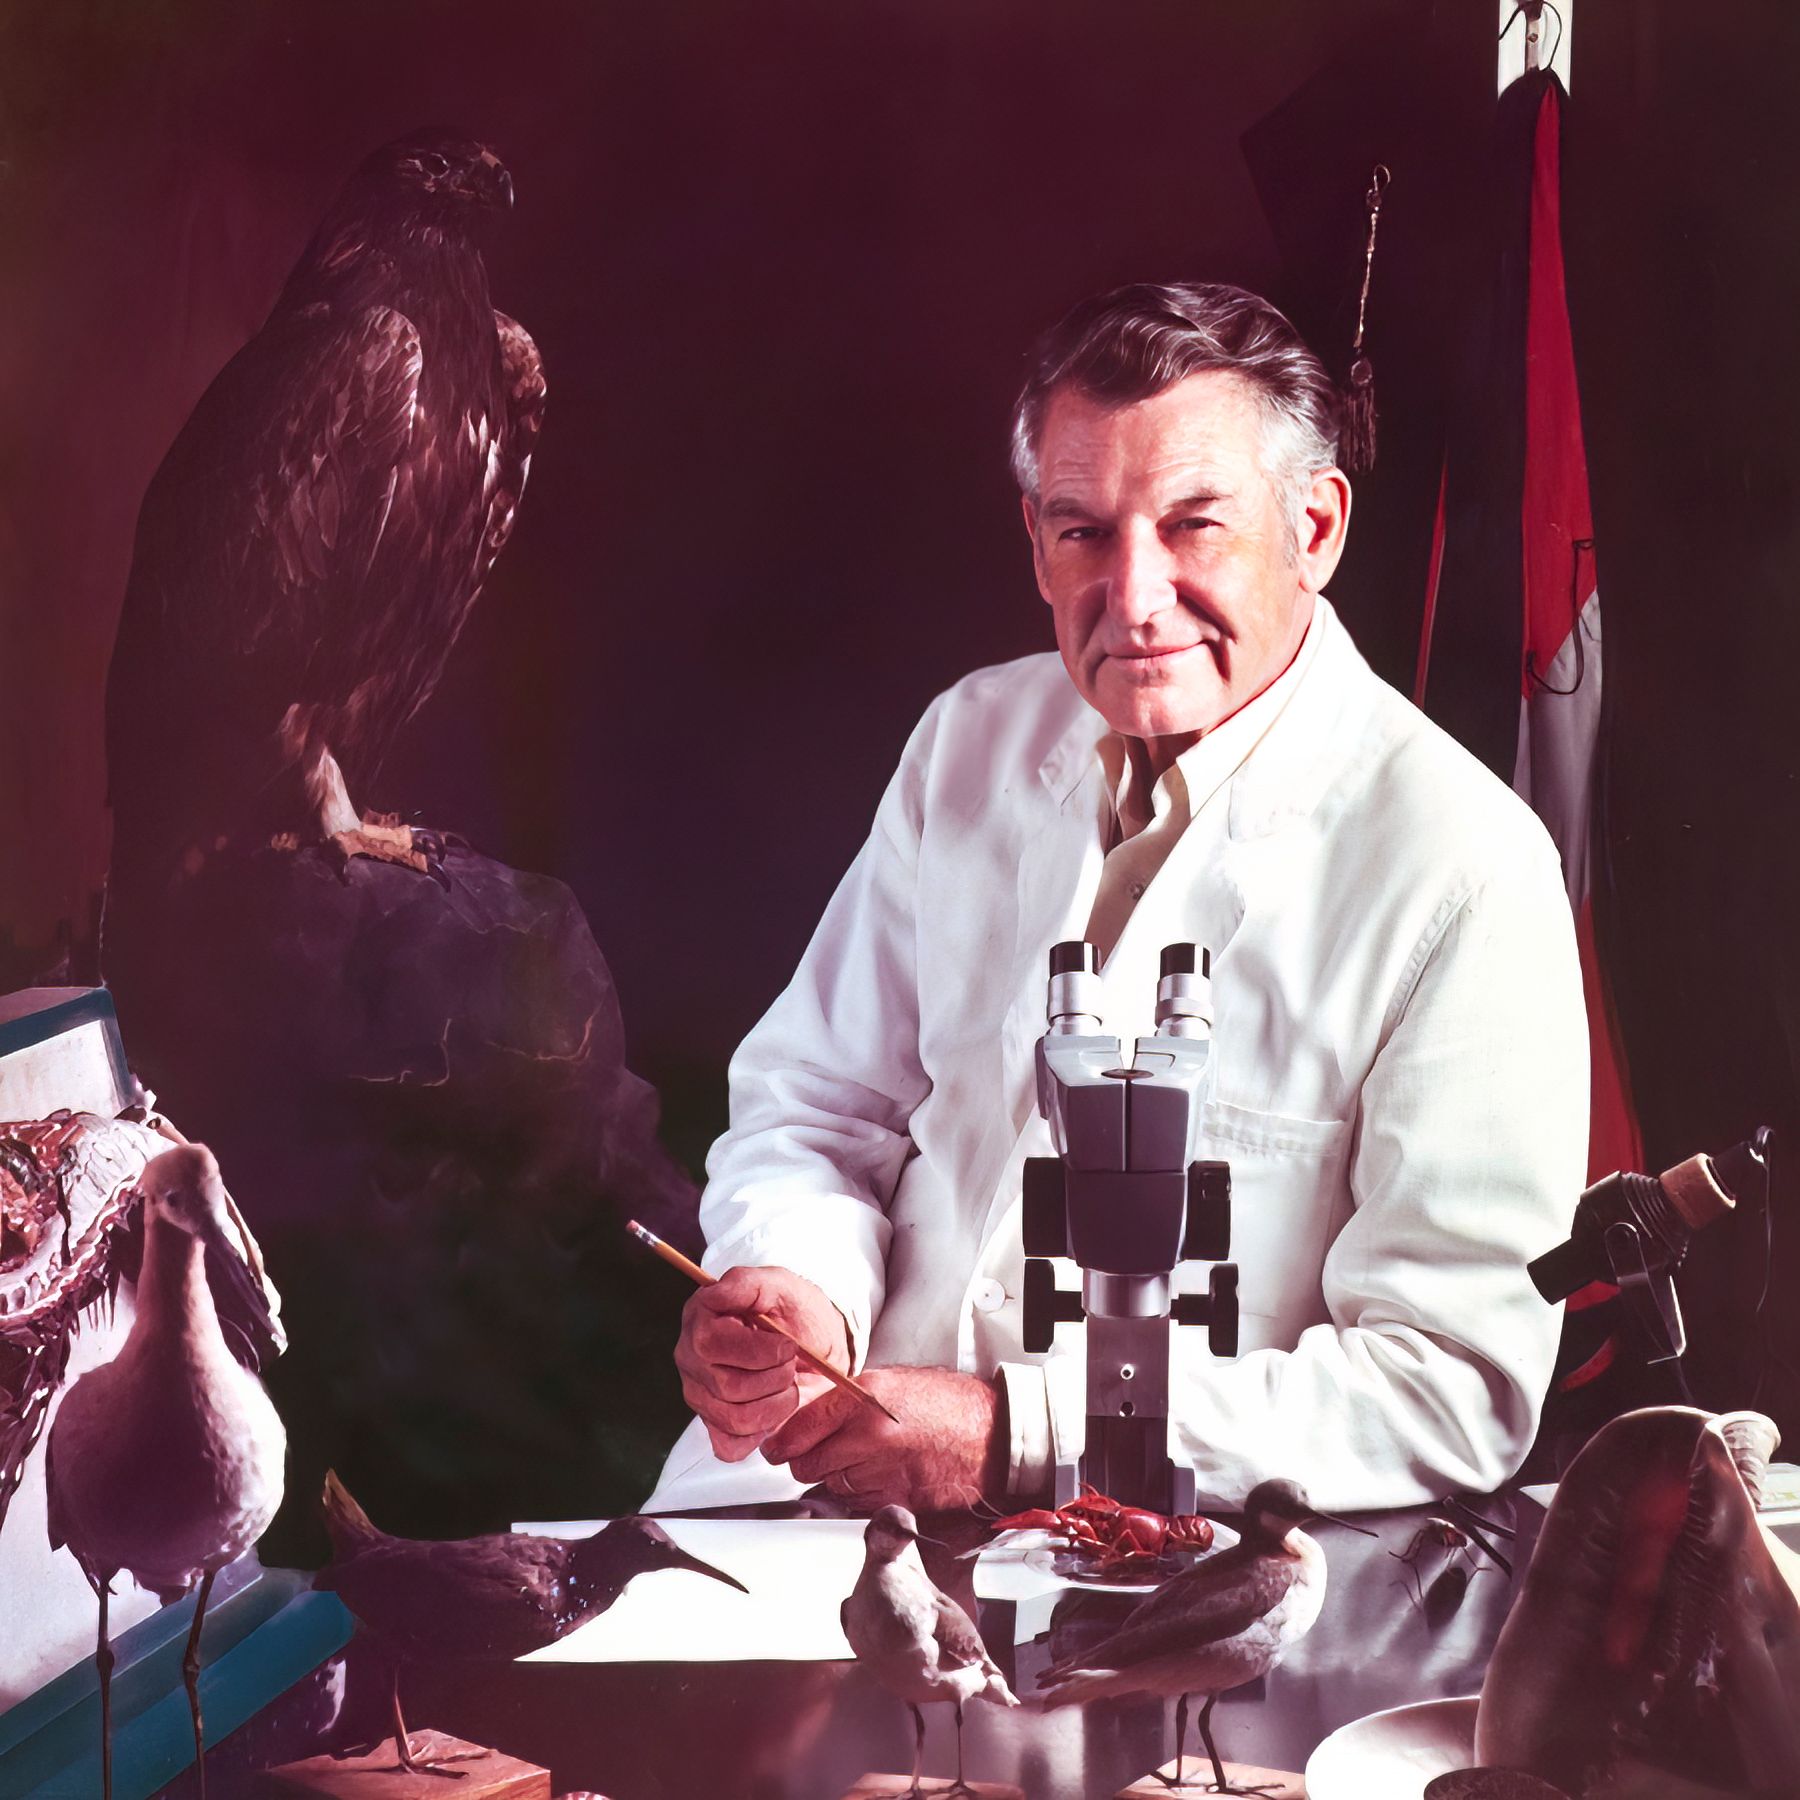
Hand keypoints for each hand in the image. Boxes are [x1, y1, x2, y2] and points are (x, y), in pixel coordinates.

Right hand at [675, 1265, 849, 1461]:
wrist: (815, 1345)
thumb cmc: (795, 1312)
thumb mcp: (781, 1285)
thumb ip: (747, 1283)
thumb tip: (717, 1292)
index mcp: (701, 1317)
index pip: (711, 1345)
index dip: (759, 1350)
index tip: (787, 1344)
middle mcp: (691, 1357)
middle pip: (727, 1386)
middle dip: (774, 1378)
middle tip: (790, 1364)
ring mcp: (699, 1393)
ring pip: (734, 1418)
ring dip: (776, 1405)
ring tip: (786, 1384)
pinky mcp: (713, 1425)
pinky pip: (729, 1446)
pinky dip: (760, 1433)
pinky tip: (771, 1408)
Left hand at [761, 1366, 1004, 1513]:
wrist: (989, 1434)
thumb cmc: (946, 1403)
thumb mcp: (891, 1381)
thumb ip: (848, 1398)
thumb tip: (809, 1412)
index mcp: (864, 1398)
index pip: (801, 1427)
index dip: (781, 1442)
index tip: (775, 1448)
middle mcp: (869, 1435)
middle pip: (808, 1464)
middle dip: (806, 1462)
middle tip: (816, 1455)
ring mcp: (882, 1471)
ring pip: (830, 1486)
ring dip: (833, 1478)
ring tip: (857, 1461)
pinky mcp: (896, 1499)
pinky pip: (856, 1503)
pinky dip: (857, 1495)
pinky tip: (875, 1477)